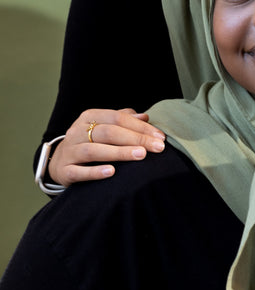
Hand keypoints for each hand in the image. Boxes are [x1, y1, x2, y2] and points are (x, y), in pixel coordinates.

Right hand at [48, 108, 165, 185]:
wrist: (59, 162)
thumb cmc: (89, 142)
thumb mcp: (103, 127)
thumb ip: (123, 120)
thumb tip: (145, 116)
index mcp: (88, 117)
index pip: (117, 118)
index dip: (140, 126)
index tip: (160, 137)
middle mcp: (77, 132)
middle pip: (108, 132)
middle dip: (135, 139)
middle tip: (157, 147)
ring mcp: (69, 151)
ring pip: (94, 150)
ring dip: (118, 152)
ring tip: (140, 155)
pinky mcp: (65, 171)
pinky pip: (79, 171)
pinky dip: (95, 172)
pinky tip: (112, 172)